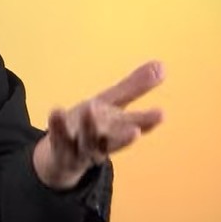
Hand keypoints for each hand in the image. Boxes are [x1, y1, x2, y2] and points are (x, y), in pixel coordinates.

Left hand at [34, 60, 165, 189]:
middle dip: (124, 137)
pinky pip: (58, 140)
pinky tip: (57, 110)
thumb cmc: (90, 125)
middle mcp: (102, 143)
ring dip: (89, 128)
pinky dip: (57, 127)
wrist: (61, 156)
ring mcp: (81, 150)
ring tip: (90, 108)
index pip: (136, 125)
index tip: (161, 114)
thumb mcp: (111, 104)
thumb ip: (134, 87)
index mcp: (117, 131)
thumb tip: (163, 65)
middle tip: (135, 130)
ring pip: (87, 143)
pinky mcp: (60, 151)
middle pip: (114, 142)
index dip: (148, 121)